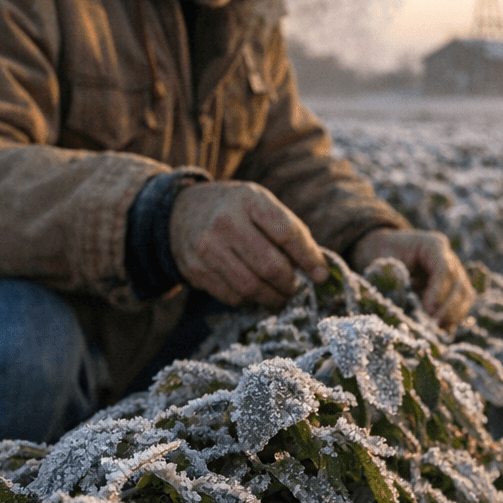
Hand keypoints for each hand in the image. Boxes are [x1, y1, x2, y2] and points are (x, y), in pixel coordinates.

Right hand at [170, 181, 328, 306]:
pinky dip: (250, 302)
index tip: (322, 275)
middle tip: (295, 289)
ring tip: (280, 297)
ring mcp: (207, 247)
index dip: (309, 258)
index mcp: (250, 200)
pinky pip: (231, 296)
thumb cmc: (234, 209)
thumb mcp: (260, 204)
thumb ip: (289, 231)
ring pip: (251, 287)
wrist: (180, 211)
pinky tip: (256, 297)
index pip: (287, 233)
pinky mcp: (195, 270)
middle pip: (270, 266)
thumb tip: (318, 270)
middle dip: (289, 284)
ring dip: (272, 298)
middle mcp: (226, 222)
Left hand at [352, 229, 474, 330]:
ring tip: (441, 328)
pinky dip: (454, 316)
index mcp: (432, 245)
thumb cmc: (382, 254)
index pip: (444, 268)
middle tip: (434, 322)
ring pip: (465, 293)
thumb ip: (393, 278)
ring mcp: (453, 271)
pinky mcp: (451, 286)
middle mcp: (448, 256)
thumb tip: (400, 300)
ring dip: (455, 313)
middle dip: (448, 305)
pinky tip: (444, 328)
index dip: (439, 290)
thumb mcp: (383, 262)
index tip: (428, 309)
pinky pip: (461, 302)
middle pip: (458, 282)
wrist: (384, 249)